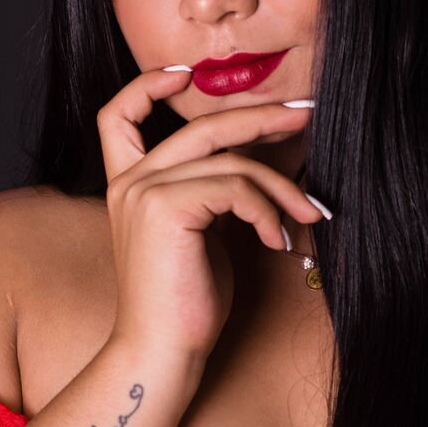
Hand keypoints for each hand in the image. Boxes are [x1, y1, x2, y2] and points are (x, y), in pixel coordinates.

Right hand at [98, 68, 325, 362]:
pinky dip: (267, 210)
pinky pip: (234, 187)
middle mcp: (129, 181)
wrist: (163, 351)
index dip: (147, 87)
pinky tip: (279, 240)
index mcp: (129, 184)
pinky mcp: (164, 208)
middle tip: (303, 114)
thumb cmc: (187, 304)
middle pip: (201, 126)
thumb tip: (262, 168)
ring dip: (281, 185)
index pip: (117, 116)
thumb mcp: (201, 234)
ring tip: (309, 213)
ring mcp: (143, 191)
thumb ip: (213, 194)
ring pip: (229, 160)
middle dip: (258, 116)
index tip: (187, 75)